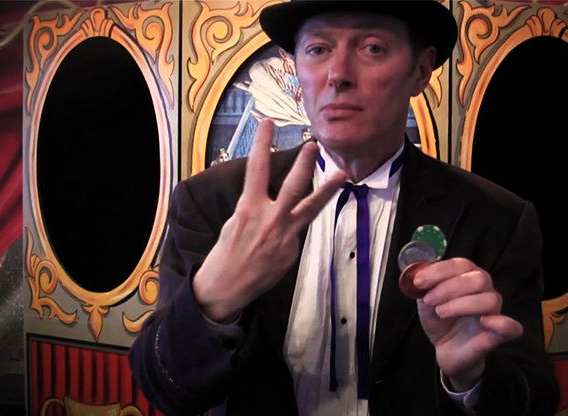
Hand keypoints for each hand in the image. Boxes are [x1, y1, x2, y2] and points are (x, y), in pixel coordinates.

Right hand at [194, 120, 345, 321]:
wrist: (226, 286)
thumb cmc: (226, 252)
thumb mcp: (234, 222)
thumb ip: (255, 206)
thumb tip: (269, 195)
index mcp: (248, 209)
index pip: (256, 169)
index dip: (261, 144)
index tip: (268, 123)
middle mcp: (269, 220)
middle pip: (292, 187)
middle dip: (304, 165)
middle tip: (314, 145)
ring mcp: (284, 237)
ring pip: (310, 209)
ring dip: (327, 190)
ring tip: (342, 174)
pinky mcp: (291, 253)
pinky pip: (297, 232)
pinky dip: (293, 229)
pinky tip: (283, 236)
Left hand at [414, 258, 522, 390]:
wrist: (445, 349)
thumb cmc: (439, 320)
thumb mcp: (425, 300)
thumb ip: (423, 285)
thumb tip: (416, 273)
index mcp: (468, 277)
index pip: (462, 264)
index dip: (440, 271)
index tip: (419, 282)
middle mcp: (485, 290)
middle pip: (478, 278)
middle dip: (449, 288)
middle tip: (429, 301)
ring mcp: (494, 312)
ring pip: (490, 299)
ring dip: (461, 305)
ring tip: (441, 313)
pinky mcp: (499, 334)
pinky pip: (511, 327)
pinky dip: (500, 323)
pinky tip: (483, 322)